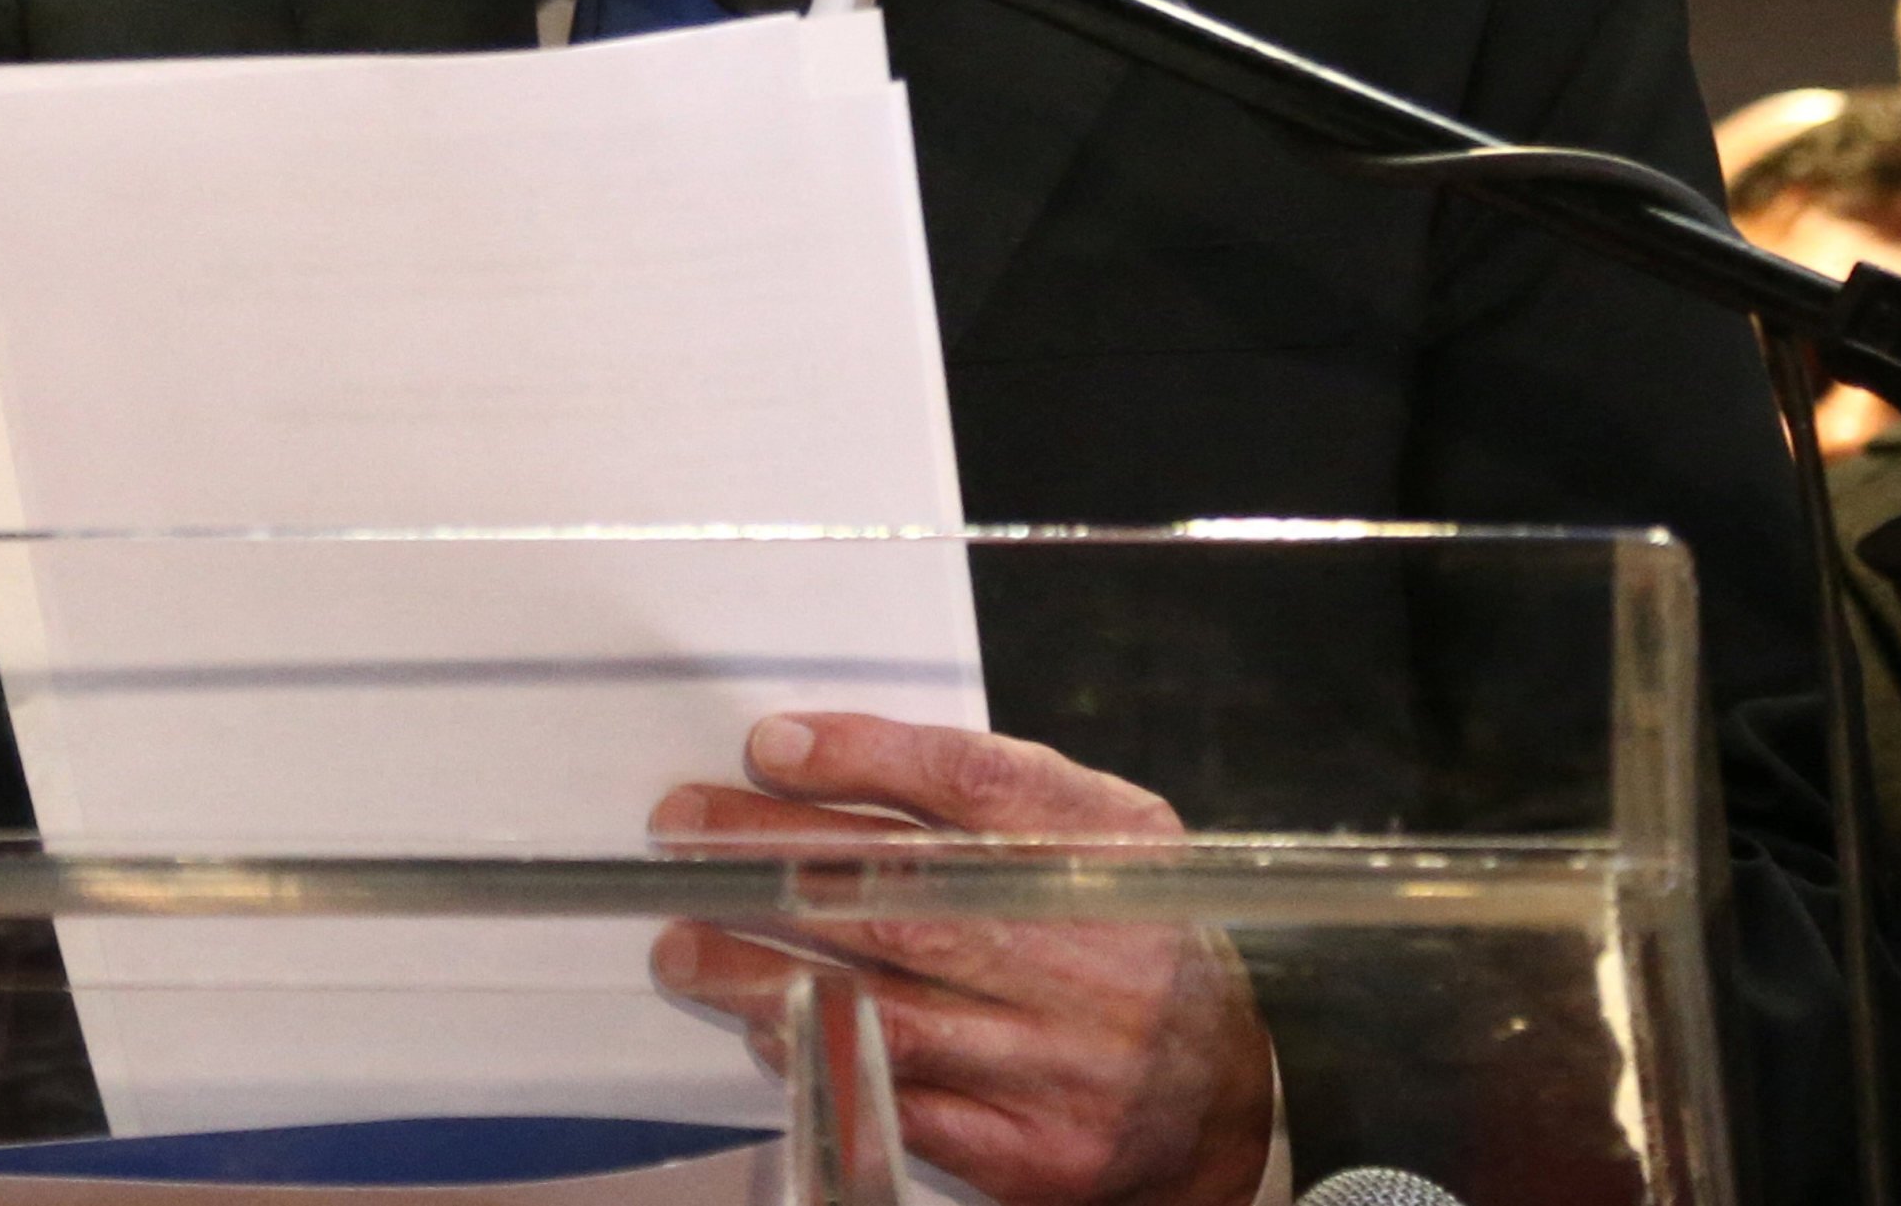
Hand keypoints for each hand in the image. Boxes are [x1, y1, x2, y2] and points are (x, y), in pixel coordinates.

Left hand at [651, 714, 1276, 1205]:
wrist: (1216, 1100)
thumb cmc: (1129, 939)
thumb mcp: (1102, 838)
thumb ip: (993, 796)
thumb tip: (829, 759)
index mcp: (1108, 855)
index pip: (976, 786)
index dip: (866, 759)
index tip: (770, 748)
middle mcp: (1088, 954)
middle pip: (905, 894)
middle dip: (774, 862)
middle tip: (683, 840)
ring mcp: (1061, 1061)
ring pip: (886, 1008)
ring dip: (764, 974)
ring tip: (683, 943)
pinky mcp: (1032, 1151)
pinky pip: (904, 1104)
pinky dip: (822, 1063)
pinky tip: (763, 1033)